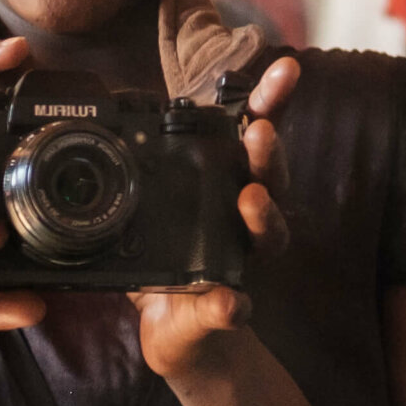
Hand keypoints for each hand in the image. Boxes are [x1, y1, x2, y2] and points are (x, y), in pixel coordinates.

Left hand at [131, 57, 299, 382]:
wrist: (180, 336)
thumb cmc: (168, 261)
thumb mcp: (151, 207)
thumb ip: (144, 166)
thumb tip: (120, 107)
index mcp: (230, 184)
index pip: (256, 132)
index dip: (270, 99)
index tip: (285, 69)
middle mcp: (249, 217)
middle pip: (272, 176)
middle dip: (268, 153)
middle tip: (258, 133)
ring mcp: (245, 262)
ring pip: (268, 233)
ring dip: (263, 214)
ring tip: (251, 199)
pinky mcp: (228, 309)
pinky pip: (234, 307)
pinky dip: (232, 305)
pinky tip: (231, 302)